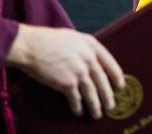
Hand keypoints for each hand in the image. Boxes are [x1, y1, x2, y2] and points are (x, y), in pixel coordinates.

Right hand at [7, 24, 124, 119]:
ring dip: (95, 106)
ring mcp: (79, 71)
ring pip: (92, 93)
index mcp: (91, 44)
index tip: (120, 85)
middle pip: (102, 81)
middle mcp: (88, 58)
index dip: (116, 75)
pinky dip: (78, 107)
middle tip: (111, 105)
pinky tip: (79, 111)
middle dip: (108, 96)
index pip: (110, 62)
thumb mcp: (72, 37)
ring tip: (97, 114)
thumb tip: (90, 59)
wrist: (31, 46)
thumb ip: (83, 48)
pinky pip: (76, 99)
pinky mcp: (67, 83)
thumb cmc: (47, 40)